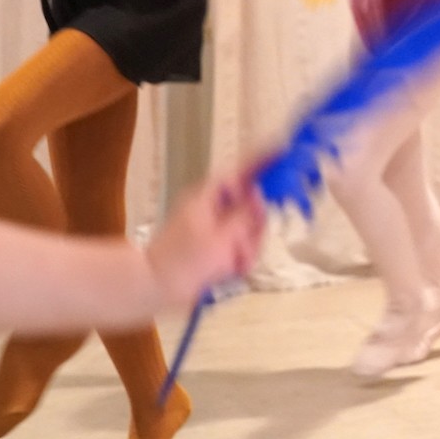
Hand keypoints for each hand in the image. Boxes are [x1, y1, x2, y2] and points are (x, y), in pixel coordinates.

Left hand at [144, 173, 265, 311]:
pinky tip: (230, 271)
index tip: (287, 150)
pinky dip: (240, 258)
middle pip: (253, 204)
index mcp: (210, 197)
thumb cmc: (184, 261)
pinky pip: (241, 246)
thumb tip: (260, 194)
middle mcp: (215, 207)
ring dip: (248, 247)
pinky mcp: (215, 245)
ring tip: (235, 264)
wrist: (152, 288)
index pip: (243, 171)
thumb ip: (244, 215)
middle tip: (246, 246)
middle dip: (255, 227)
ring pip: (250, 228)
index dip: (265, 160)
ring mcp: (215, 226)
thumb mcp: (220, 238)